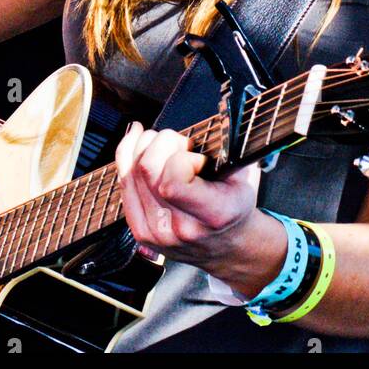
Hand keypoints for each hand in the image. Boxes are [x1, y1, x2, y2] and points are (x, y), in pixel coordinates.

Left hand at [114, 123, 260, 273]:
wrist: (228, 247)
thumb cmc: (235, 206)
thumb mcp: (245, 177)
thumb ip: (228, 151)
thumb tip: (211, 121)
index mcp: (212, 215)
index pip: (173, 180)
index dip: (182, 157)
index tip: (197, 157)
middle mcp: (180, 229)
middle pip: (147, 169)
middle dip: (162, 142)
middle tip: (181, 144)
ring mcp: (156, 233)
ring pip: (131, 173)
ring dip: (145, 146)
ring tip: (165, 144)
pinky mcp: (140, 232)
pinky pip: (123, 184)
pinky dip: (127, 155)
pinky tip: (136, 140)